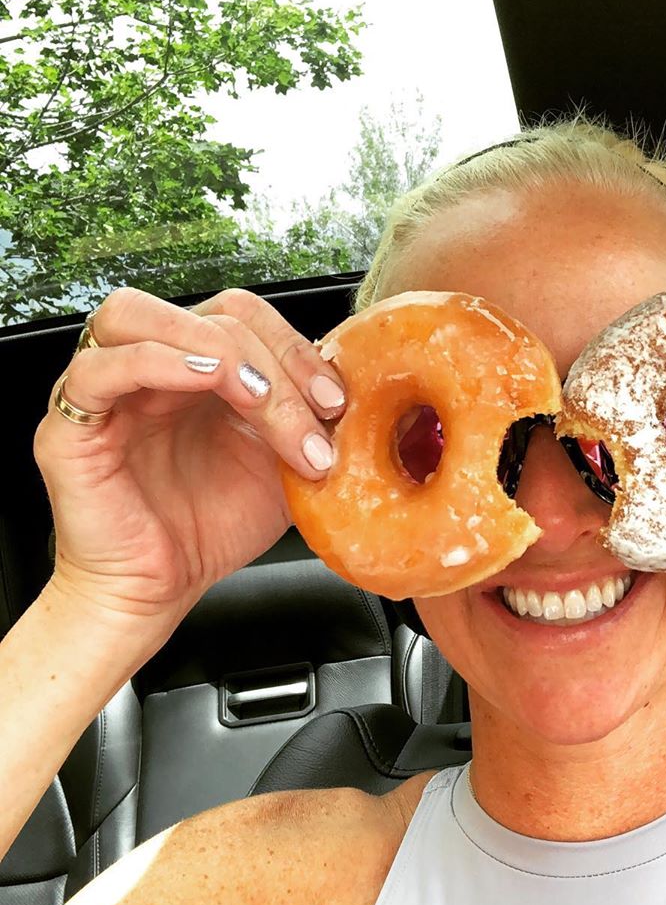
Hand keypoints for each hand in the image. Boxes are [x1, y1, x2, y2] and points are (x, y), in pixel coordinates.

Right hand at [34, 287, 347, 633]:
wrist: (161, 590)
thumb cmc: (211, 529)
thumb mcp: (283, 469)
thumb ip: (308, 424)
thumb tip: (357, 396)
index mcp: (202, 372)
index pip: (246, 318)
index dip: (297, 347)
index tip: (335, 399)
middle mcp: (155, 370)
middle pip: (211, 314)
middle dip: (277, 359)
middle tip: (314, 414)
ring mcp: (109, 391)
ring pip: (146, 317)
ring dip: (220, 348)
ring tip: (260, 398)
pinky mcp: (69, 426)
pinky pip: (99, 368)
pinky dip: (158, 360)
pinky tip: (206, 379)